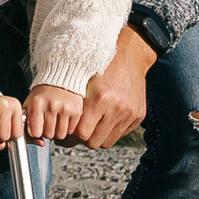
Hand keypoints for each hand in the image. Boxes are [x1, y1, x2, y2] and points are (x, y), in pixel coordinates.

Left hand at [24, 84, 84, 143]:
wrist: (59, 82)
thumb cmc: (42, 96)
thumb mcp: (29, 106)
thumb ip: (28, 124)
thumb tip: (39, 143)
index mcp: (37, 103)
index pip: (35, 132)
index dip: (35, 132)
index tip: (36, 128)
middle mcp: (51, 105)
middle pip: (48, 135)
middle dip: (47, 132)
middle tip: (47, 122)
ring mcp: (65, 108)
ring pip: (61, 135)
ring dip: (57, 131)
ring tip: (55, 121)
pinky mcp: (77, 110)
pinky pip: (71, 131)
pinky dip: (67, 128)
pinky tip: (64, 119)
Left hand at [73, 25, 157, 147]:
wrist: (130, 55)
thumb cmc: (100, 66)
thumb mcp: (82, 81)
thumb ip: (74, 105)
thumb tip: (60, 128)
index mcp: (100, 98)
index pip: (81, 134)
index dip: (70, 139)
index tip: (63, 138)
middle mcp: (117, 108)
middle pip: (94, 142)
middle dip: (82, 140)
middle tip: (75, 134)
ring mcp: (130, 114)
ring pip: (107, 142)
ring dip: (97, 137)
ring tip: (89, 127)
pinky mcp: (138, 116)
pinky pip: (120, 134)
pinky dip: (110, 131)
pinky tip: (104, 120)